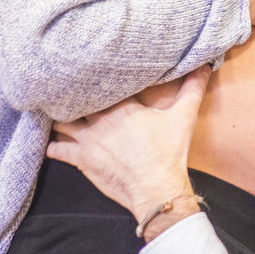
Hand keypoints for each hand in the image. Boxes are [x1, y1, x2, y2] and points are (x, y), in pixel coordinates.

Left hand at [47, 66, 208, 228]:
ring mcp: (88, 140)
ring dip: (58, 119)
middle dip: (71, 98)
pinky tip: (49, 143)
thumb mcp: (184, 116)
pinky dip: (50, 145)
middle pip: (76, 101)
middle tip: (66, 93)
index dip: (95, 81)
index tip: (90, 73)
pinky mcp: (81, 160)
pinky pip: (55, 149)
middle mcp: (100, 118)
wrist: (157, 187)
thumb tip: (206, 66)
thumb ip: (193, 88)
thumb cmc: (170, 152)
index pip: (102, 85)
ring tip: (55, 115)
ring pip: (61, 122)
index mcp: (123, 105)